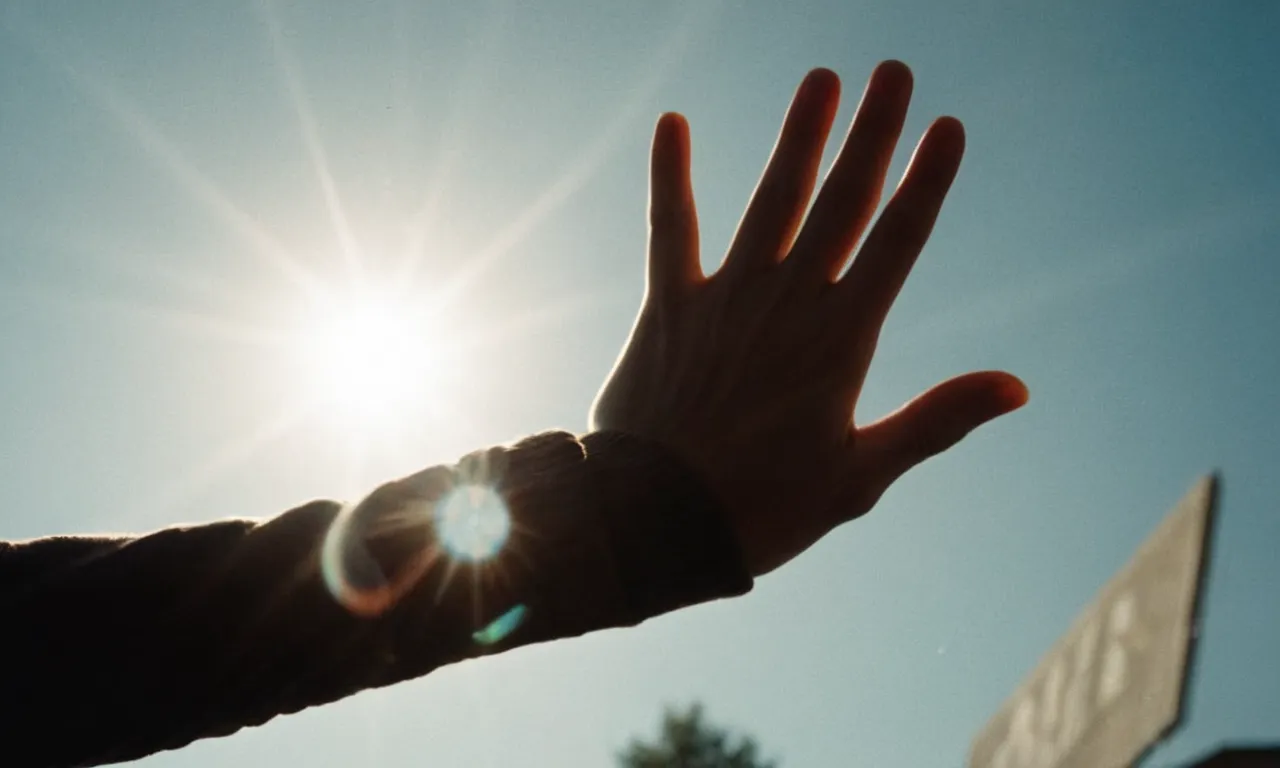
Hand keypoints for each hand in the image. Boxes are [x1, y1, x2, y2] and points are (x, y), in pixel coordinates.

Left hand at [591, 61, 1027, 576]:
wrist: (657, 524)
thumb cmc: (764, 508)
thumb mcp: (862, 476)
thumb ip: (936, 421)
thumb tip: (1016, 387)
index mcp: (841, 341)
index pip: (897, 242)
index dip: (925, 181)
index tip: (947, 126)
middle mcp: (788, 303)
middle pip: (842, 204)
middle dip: (872, 135)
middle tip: (894, 71)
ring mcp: (727, 298)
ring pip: (772, 201)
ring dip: (799, 138)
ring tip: (822, 79)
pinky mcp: (670, 307)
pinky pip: (671, 230)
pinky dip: (670, 178)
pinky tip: (671, 123)